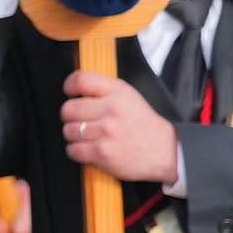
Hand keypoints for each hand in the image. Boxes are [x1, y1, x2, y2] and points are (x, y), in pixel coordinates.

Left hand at [61, 70, 179, 182]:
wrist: (164, 151)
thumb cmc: (143, 124)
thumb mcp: (128, 97)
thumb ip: (103, 89)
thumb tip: (75, 87)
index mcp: (117, 92)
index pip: (81, 80)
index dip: (70, 86)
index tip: (70, 93)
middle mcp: (111, 109)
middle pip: (68, 109)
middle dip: (71, 117)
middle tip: (82, 121)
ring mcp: (106, 131)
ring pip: (68, 131)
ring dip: (74, 136)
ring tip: (89, 137)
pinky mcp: (102, 152)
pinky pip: (73, 149)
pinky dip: (76, 151)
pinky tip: (88, 149)